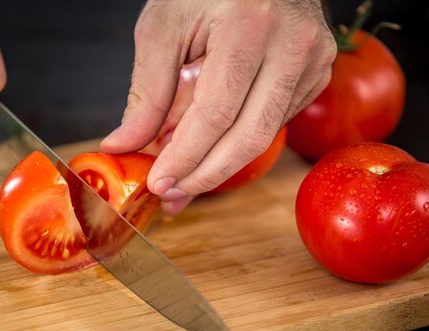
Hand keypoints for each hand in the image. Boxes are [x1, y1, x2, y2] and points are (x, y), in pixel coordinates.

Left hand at [100, 0, 335, 213]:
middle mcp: (292, 44)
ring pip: (264, 136)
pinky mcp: (317, 73)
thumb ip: (147, 93)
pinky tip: (212, 146)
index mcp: (250, 25)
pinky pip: (274, 123)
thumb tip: (124, 145)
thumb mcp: (164, 30)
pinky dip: (238, 141)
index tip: (157, 181)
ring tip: (184, 177)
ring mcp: (312, 60)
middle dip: (205, 174)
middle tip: (172, 194)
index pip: (216, 114)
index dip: (185, 156)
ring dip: (219, 165)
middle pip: (248, 137)